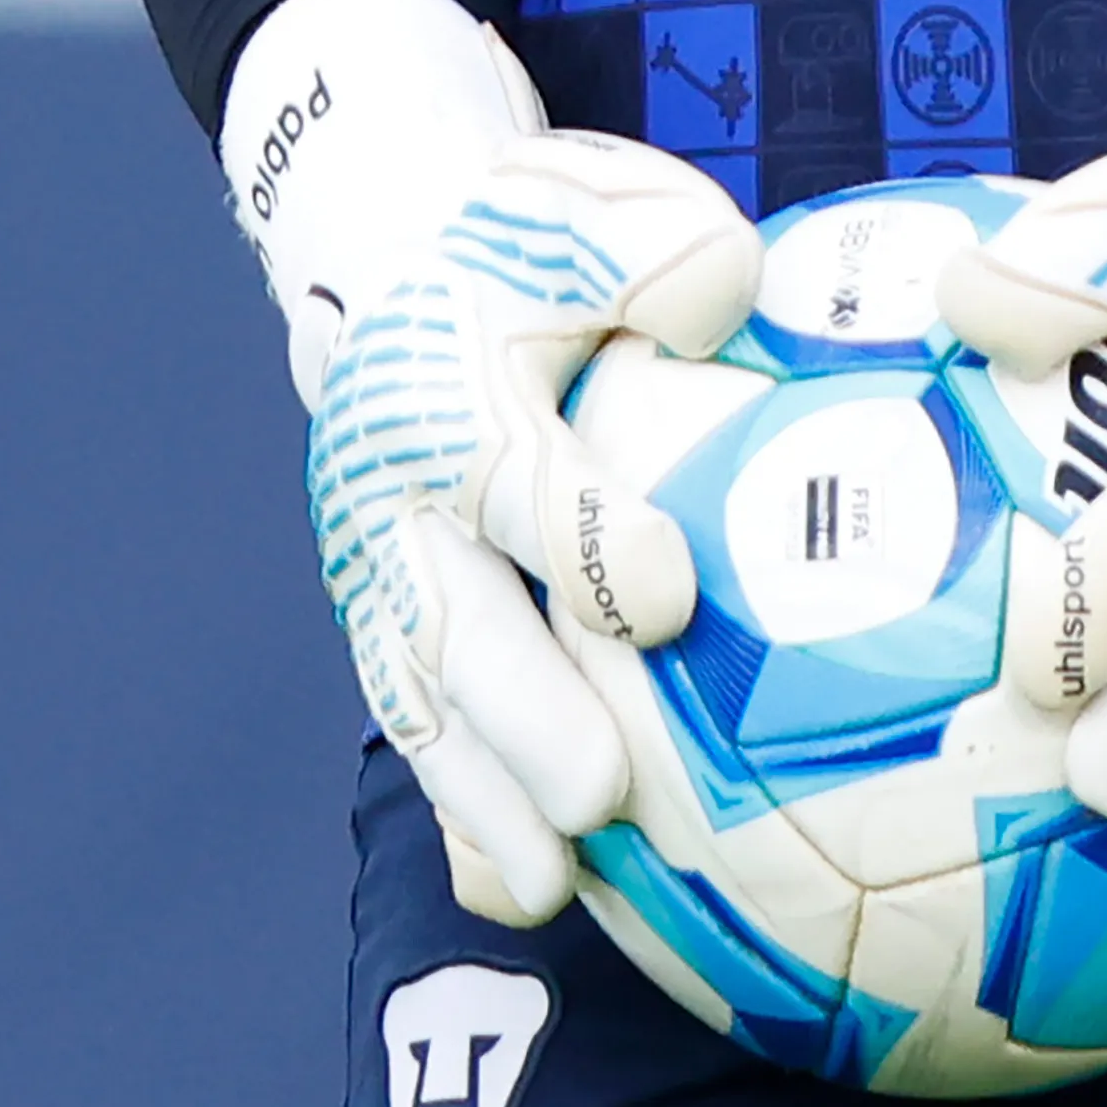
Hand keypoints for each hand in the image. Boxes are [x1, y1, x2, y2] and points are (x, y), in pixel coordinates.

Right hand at [226, 0, 759, 925]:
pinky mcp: (391, 631)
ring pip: (426, 705)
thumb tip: (723, 296)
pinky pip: (422, 736)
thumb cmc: (525, 250)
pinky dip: (464, 820)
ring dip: (485, 800)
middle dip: (522, 717)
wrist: (387, 270)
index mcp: (448, 389)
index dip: (581, 534)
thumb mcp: (581, 212)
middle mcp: (396, 501)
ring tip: (552, 886)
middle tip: (601, 797)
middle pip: (454, 623)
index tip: (665, 596)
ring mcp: (383, 579)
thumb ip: (649, 247)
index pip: (513, 477)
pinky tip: (525, 894)